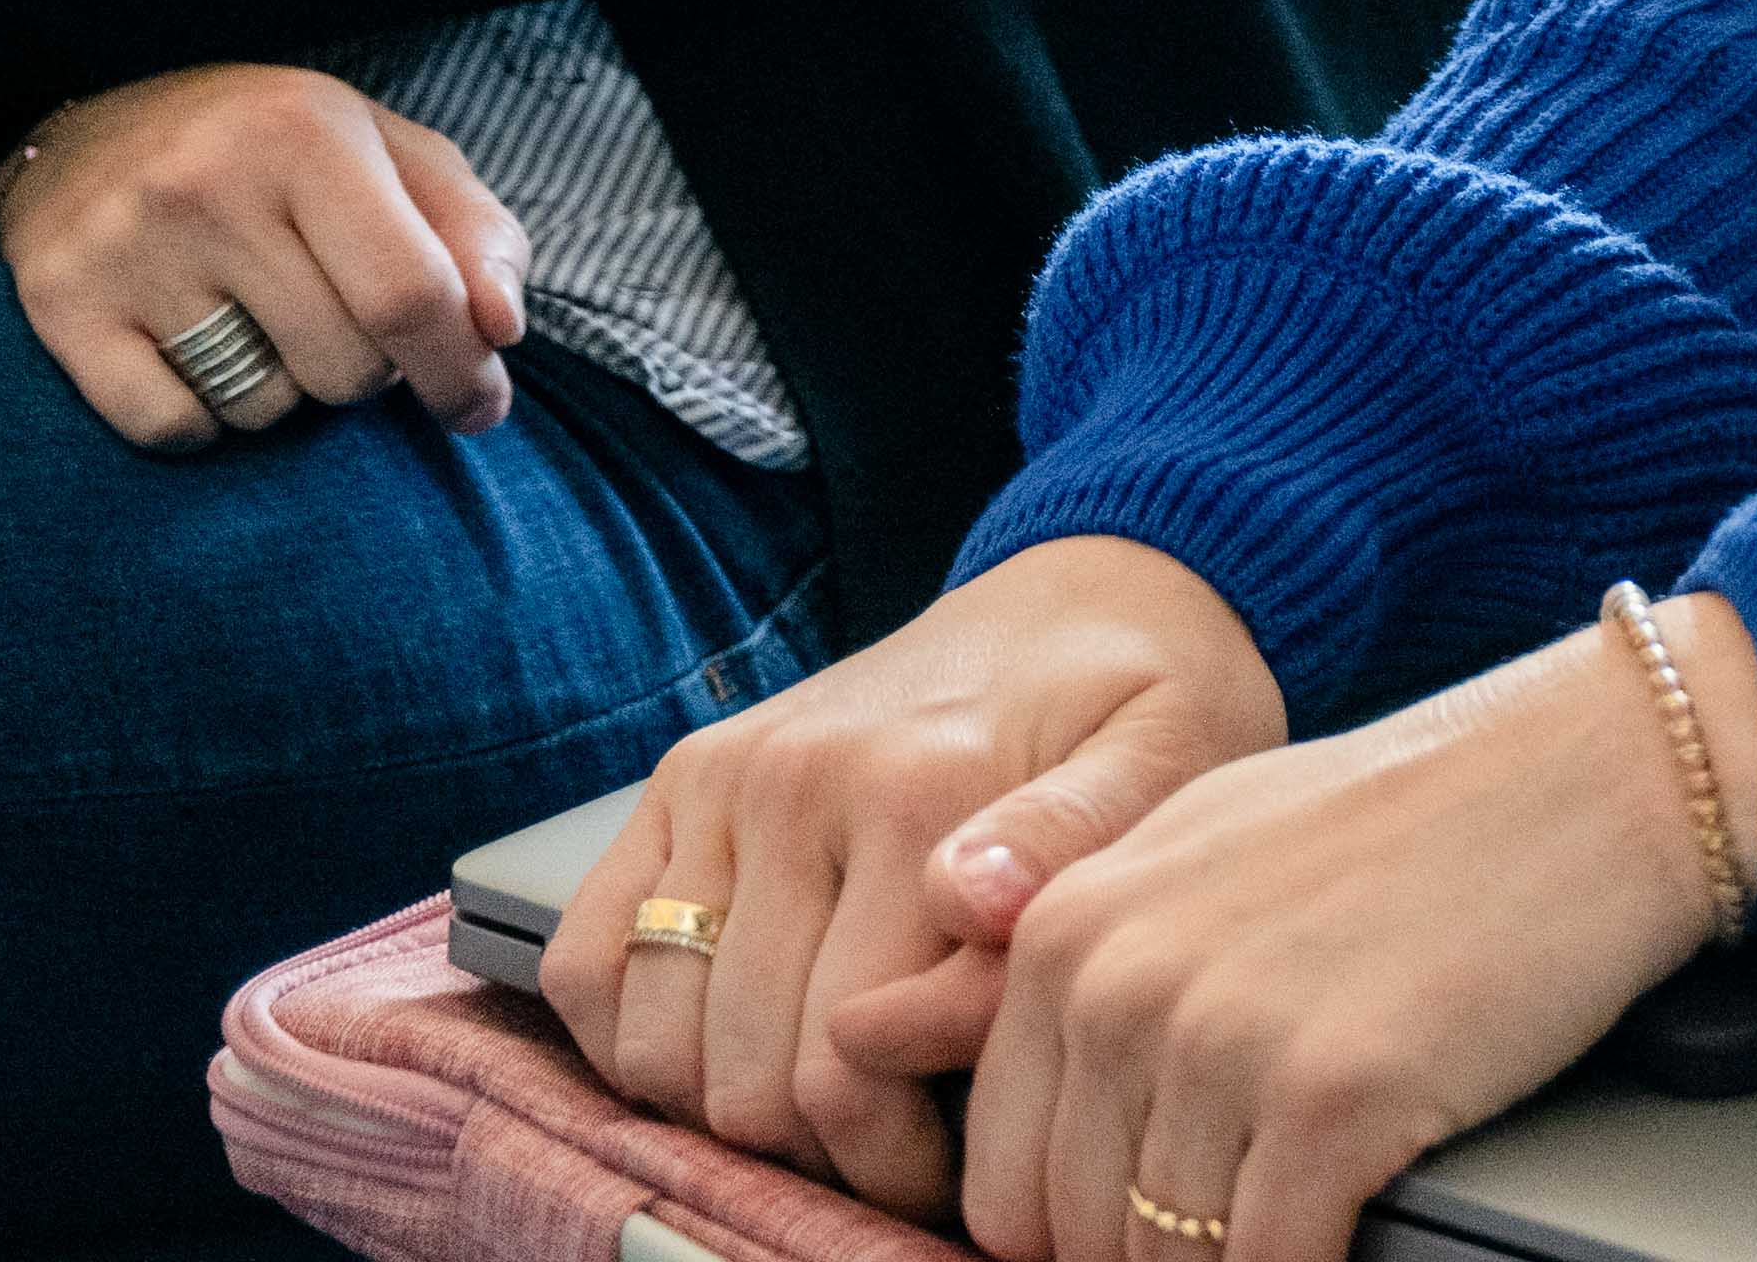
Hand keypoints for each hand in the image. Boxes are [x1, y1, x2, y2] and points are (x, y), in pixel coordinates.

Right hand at [0, 62, 525, 448]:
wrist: (87, 137)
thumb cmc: (271, 154)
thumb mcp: (387, 152)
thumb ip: (472, 231)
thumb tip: (501, 329)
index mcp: (307, 133)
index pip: (410, 292)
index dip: (460, 369)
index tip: (480, 408)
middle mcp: (209, 183)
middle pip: (345, 366)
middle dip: (363, 368)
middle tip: (325, 310)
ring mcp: (127, 248)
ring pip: (264, 408)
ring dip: (280, 389)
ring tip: (249, 315)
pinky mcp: (63, 307)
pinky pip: (175, 427)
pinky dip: (199, 418)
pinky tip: (186, 350)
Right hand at [548, 534, 1291, 1213]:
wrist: (1095, 586)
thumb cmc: (1144, 698)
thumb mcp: (1171, 757)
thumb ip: (1075, 841)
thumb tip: (969, 901)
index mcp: (919, 786)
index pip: (848, 1067)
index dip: (898, 1163)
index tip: (954, 1171)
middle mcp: (796, 778)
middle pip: (747, 1074)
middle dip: (822, 1152)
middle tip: (901, 1150)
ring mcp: (722, 778)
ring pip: (657, 1045)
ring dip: (728, 1111)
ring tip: (833, 1102)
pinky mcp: (677, 781)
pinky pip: (585, 963)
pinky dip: (634, 1044)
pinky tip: (734, 1050)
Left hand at [934, 600, 1756, 1261]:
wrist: (1594, 776)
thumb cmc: (1403, 821)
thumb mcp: (1190, 851)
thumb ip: (1025, 950)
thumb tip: (858, 1032)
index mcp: (1065, 926)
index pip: (999, 1170)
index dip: (1079, 1216)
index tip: (1166, 1196)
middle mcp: (1118, 982)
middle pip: (1066, 1233)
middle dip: (1147, 1248)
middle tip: (1245, 1201)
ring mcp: (1223, 1040)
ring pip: (1160, 1261)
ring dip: (1225, 1257)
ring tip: (1302, 1196)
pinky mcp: (1332, 1099)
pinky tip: (1347, 1223)